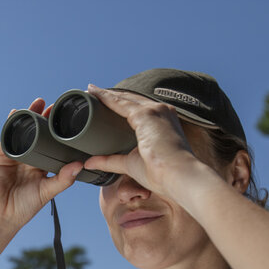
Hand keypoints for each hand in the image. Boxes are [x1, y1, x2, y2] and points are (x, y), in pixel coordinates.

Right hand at [0, 98, 82, 231]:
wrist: (1, 216)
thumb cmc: (24, 207)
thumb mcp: (47, 192)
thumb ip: (63, 180)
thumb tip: (80, 165)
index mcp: (42, 166)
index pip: (53, 145)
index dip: (60, 133)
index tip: (70, 120)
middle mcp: (29, 158)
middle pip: (39, 134)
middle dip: (45, 119)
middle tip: (56, 106)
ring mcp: (15, 155)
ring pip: (23, 132)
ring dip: (30, 116)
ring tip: (39, 103)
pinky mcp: (1, 155)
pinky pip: (6, 137)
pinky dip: (11, 124)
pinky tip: (16, 112)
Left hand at [83, 85, 200, 197]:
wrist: (179, 176)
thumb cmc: (161, 174)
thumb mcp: (130, 164)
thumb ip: (110, 161)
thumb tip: (90, 163)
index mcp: (161, 121)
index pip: (136, 107)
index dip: (118, 103)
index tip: (101, 100)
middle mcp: (160, 111)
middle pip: (129, 99)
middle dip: (110, 95)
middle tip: (91, 93)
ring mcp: (155, 110)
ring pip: (124, 98)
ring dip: (105, 94)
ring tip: (89, 91)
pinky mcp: (147, 114)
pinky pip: (120, 102)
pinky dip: (106, 97)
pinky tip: (94, 93)